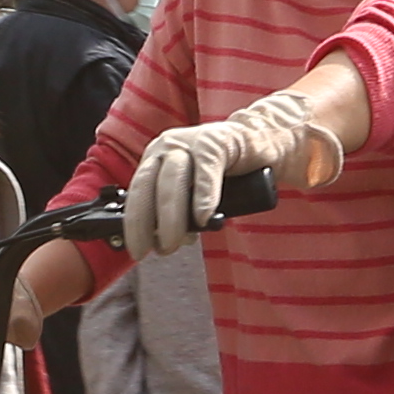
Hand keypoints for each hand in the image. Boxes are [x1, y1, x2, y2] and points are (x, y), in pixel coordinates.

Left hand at [123, 101, 327, 256]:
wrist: (259, 142)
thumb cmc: (223, 172)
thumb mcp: (192, 191)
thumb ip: (176, 211)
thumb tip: (161, 243)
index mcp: (155, 160)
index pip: (136, 194)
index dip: (134, 224)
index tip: (138, 250)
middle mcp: (166, 148)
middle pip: (147, 187)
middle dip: (148, 224)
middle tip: (162, 250)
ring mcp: (189, 142)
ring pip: (172, 181)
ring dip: (173, 217)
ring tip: (181, 241)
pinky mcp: (215, 142)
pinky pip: (205, 170)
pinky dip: (203, 197)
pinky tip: (204, 218)